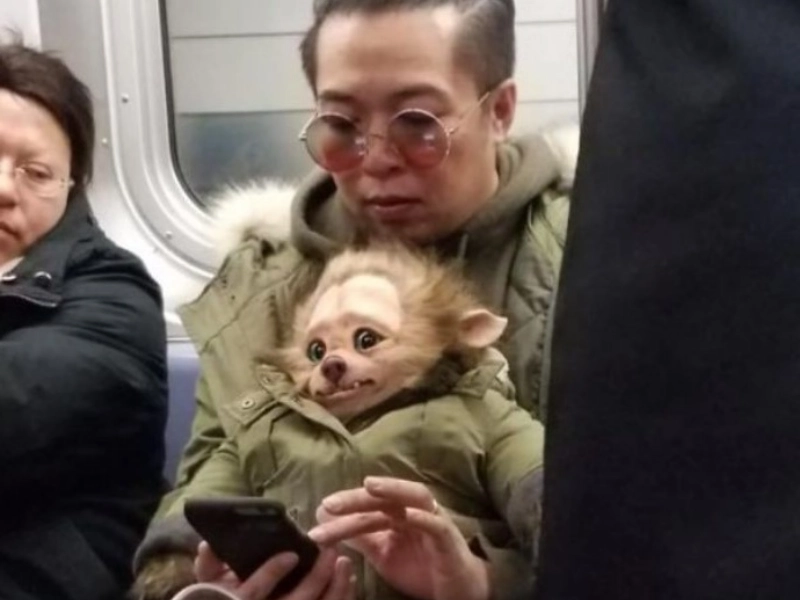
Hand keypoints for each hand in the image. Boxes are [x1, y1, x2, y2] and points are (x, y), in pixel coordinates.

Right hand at [192, 541, 354, 599]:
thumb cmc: (221, 598)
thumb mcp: (210, 584)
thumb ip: (209, 565)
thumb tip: (207, 544)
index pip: (256, 592)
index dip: (272, 574)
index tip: (291, 555)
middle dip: (316, 579)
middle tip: (331, 552)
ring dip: (334, 589)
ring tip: (345, 563)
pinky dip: (340, 598)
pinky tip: (349, 580)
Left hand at [308, 477, 489, 599]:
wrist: (456, 590)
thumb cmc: (421, 568)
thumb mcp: (383, 553)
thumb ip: (361, 537)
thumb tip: (327, 520)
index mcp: (398, 514)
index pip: (367, 507)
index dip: (344, 509)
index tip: (317, 513)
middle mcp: (415, 511)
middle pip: (385, 498)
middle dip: (357, 498)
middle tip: (329, 504)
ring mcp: (433, 521)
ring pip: (413, 498)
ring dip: (393, 490)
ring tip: (369, 486)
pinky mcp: (449, 537)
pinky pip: (436, 523)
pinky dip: (423, 517)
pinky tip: (406, 514)